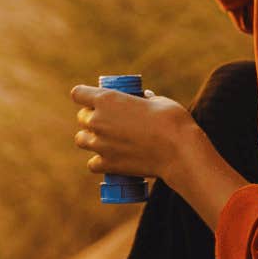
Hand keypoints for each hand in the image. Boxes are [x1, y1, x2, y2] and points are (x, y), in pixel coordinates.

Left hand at [70, 83, 201, 184]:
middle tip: (106, 121)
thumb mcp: (158, 101)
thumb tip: (145, 98)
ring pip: (81, 140)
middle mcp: (98, 121)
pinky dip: (99, 162)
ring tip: (105, 140)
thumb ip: (146, 99)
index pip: (78, 94)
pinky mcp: (107, 164)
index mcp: (106, 99)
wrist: (179, 152)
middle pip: (81, 118)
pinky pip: (92, 164)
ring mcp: (100, 144)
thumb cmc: (172, 121)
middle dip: (91, 118)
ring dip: (90, 139)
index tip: (93, 100)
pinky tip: (109, 160)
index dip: (84, 96)